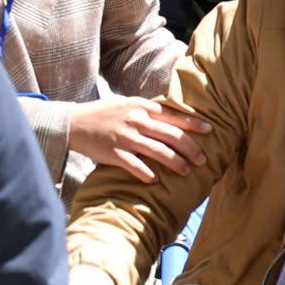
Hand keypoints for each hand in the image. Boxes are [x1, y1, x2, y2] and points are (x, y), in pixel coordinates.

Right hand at [67, 94, 211, 180]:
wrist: (75, 123)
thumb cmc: (104, 113)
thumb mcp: (127, 104)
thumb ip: (148, 110)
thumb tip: (173, 117)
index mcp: (141, 107)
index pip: (173, 116)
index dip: (193, 124)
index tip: (210, 130)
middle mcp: (136, 121)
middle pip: (171, 136)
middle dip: (190, 148)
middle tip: (203, 159)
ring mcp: (125, 138)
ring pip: (158, 152)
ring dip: (176, 163)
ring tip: (187, 171)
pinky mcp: (114, 153)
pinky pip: (136, 166)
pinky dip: (147, 173)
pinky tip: (156, 180)